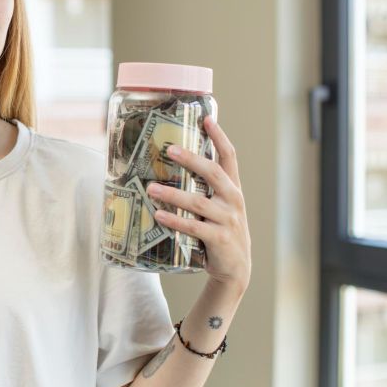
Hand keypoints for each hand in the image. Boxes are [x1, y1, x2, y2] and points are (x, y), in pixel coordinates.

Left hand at [145, 115, 250, 292]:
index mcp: (232, 188)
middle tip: (169, 149)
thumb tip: (174, 165)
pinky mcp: (220, 239)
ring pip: (198, 202)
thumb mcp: (219, 206)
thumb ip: (204, 188)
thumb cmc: (220, 230)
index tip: (207, 118)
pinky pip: (194, 228)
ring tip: (151, 189)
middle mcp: (233, 200)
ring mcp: (228, 220)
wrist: (235, 268)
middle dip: (191, 160)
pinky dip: (175, 220)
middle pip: (213, 173)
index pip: (229, 157)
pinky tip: (158, 215)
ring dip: (172, 195)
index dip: (219, 136)